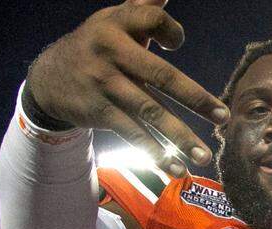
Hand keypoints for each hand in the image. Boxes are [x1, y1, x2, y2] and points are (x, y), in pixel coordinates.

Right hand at [25, 0, 227, 175]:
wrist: (48, 76)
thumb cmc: (96, 45)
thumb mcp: (113, 20)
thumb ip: (142, 10)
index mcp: (117, 25)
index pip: (153, 23)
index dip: (171, 32)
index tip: (177, 43)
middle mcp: (111, 53)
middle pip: (161, 76)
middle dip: (195, 99)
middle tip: (223, 118)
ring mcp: (105, 85)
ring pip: (149, 112)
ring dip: (179, 136)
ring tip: (204, 156)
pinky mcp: (100, 111)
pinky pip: (132, 134)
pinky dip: (155, 153)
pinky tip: (175, 169)